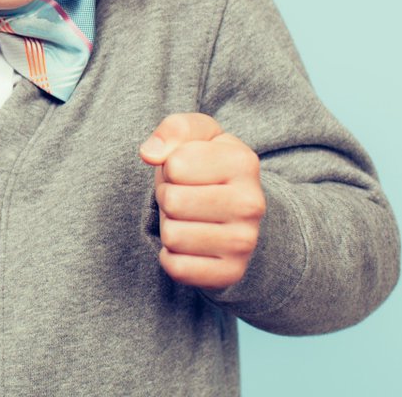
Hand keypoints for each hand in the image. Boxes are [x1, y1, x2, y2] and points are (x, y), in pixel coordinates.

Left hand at [139, 113, 264, 289]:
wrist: (237, 212)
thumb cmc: (206, 166)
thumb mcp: (197, 135)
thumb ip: (174, 129)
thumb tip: (150, 154)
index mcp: (244, 162)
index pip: (174, 165)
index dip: (170, 167)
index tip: (187, 172)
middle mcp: (252, 204)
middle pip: (172, 201)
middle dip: (168, 198)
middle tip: (185, 197)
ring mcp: (245, 242)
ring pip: (172, 236)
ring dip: (170, 227)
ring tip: (189, 218)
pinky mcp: (231, 273)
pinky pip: (176, 267)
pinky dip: (171, 256)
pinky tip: (190, 245)